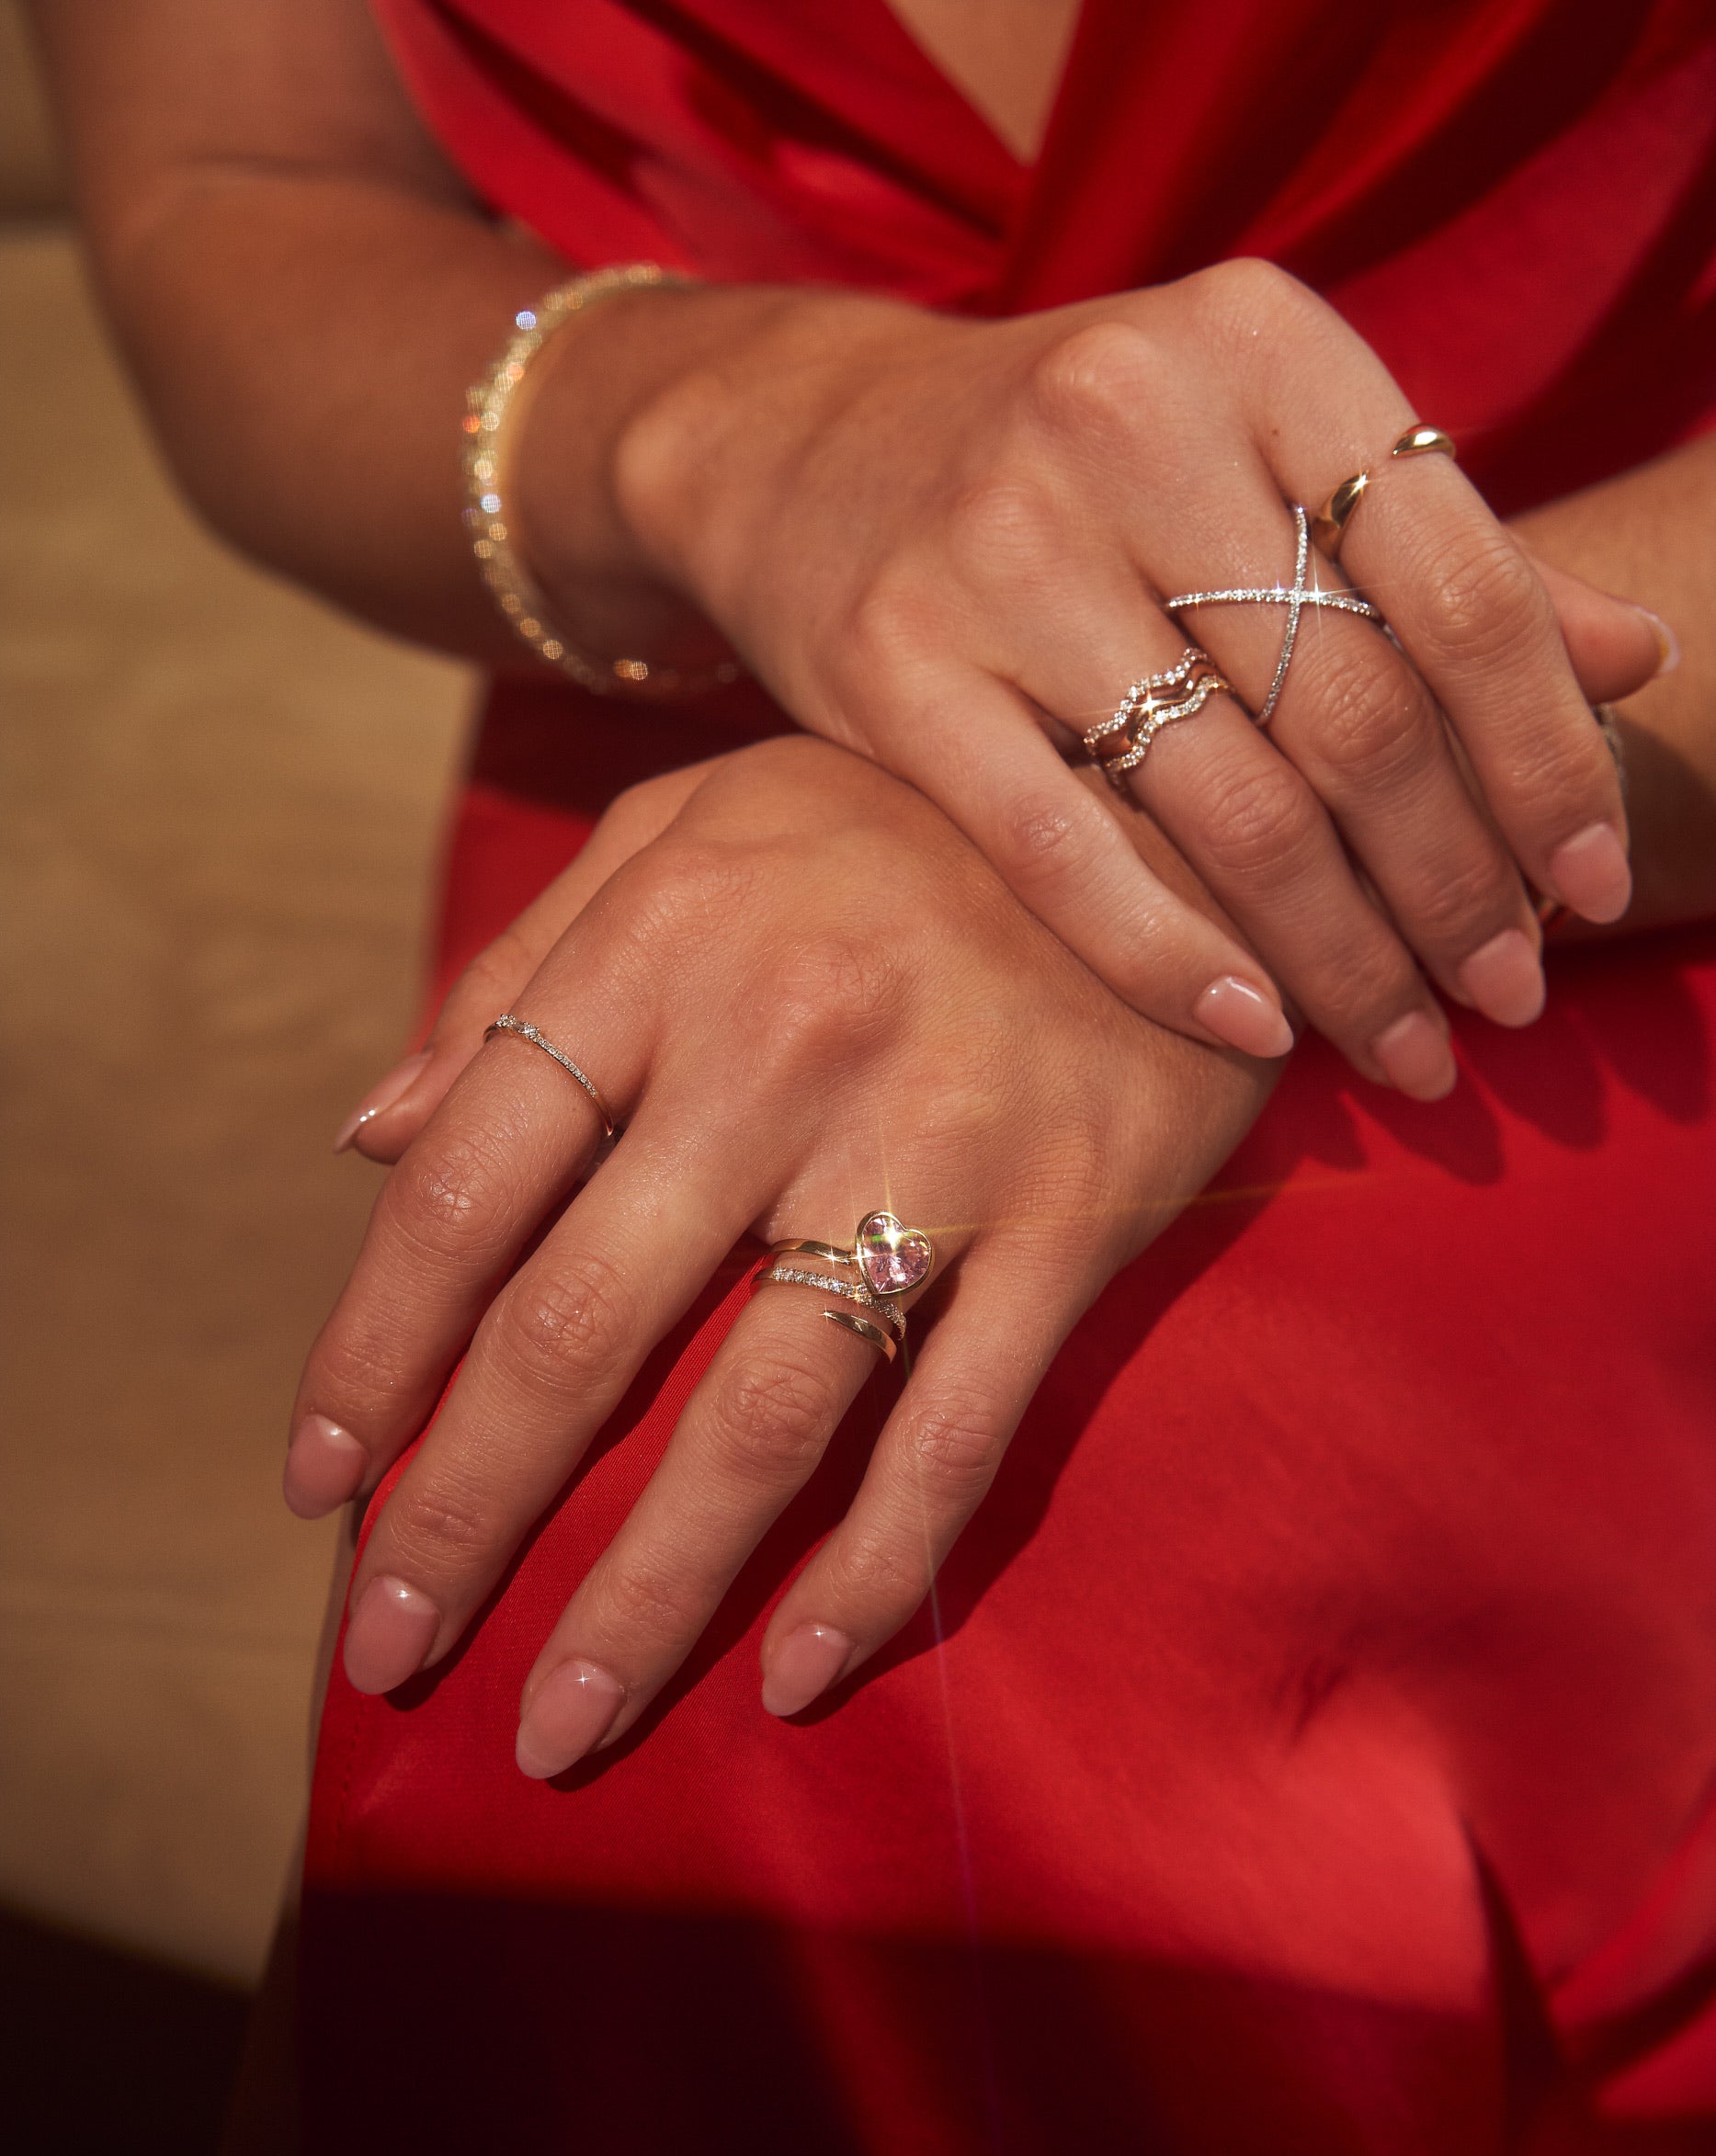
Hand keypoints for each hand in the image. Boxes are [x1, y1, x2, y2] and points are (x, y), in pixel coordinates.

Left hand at [285, 738, 1275, 1772]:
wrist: (1177, 771)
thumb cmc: (898, 815)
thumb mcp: (686, 830)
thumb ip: (521, 974)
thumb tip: (368, 1140)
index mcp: (660, 946)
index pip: (467, 1191)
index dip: (375, 1356)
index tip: (320, 1488)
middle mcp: (781, 1047)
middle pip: (581, 1330)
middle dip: (469, 1514)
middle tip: (389, 1648)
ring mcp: (938, 1140)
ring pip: (760, 1418)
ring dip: (646, 1594)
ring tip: (561, 1723)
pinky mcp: (1080, 1215)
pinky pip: (957, 1432)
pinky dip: (876, 1570)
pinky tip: (797, 1678)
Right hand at [578, 259, 1667, 1098]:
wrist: (801, 444)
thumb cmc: (1076, 466)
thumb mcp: (1258, 449)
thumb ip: (1436, 549)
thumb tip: (1635, 656)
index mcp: (1259, 341)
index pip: (1462, 581)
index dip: (1547, 756)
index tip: (1596, 885)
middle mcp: (1130, 419)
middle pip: (1357, 712)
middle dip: (1458, 885)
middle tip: (1509, 998)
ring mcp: (997, 545)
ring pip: (1228, 805)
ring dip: (1346, 955)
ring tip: (1410, 1041)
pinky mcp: (890, 663)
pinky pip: (1066, 854)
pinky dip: (1174, 959)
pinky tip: (1258, 1030)